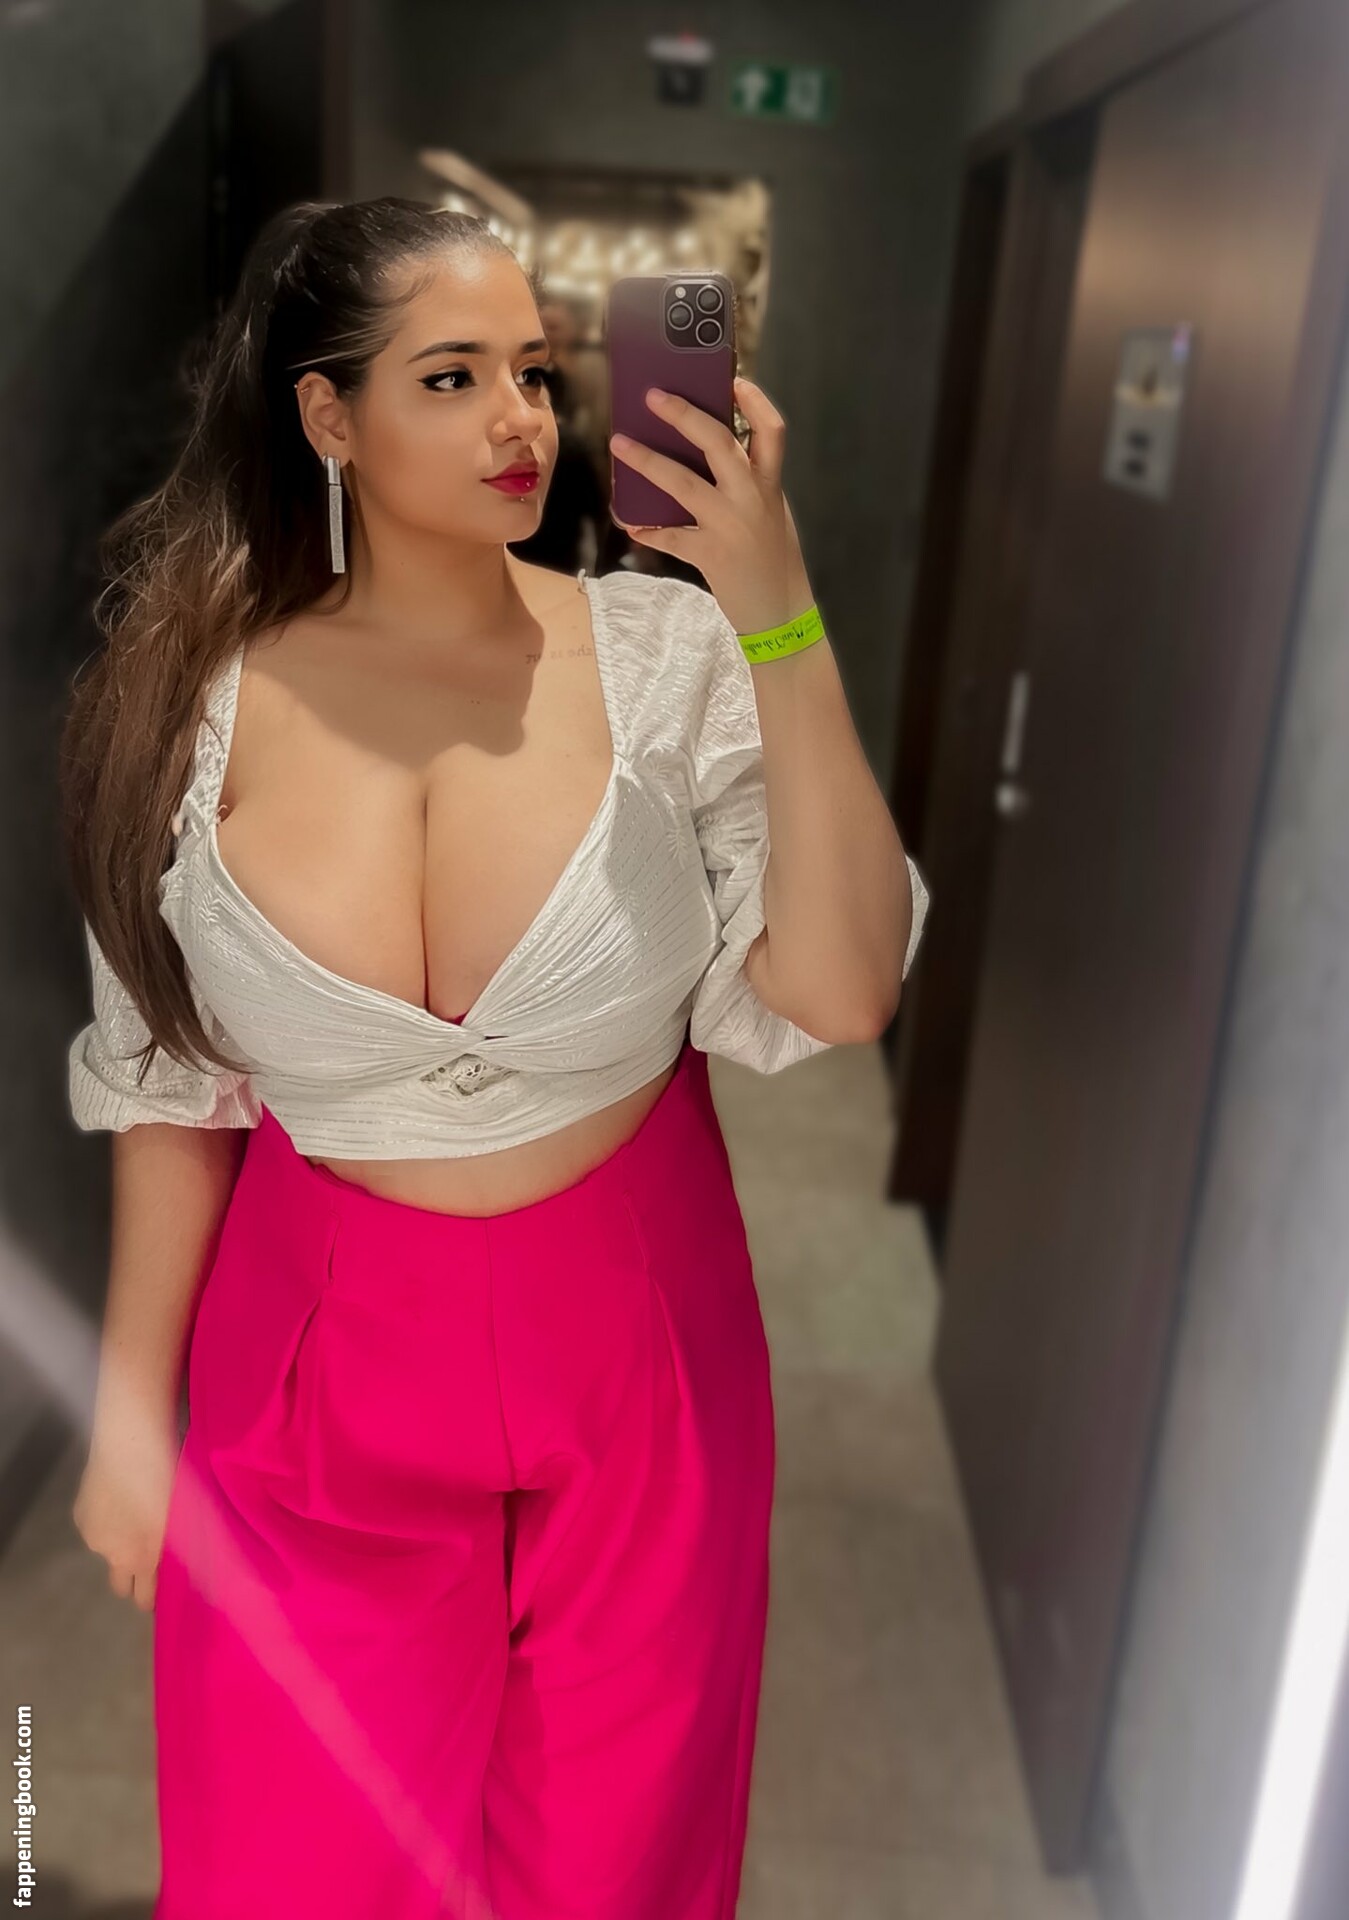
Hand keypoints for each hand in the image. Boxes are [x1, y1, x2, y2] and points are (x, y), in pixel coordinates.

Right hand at [72, 1408, 180, 1613]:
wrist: (131, 1444)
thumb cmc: (170, 1475)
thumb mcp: (188, 1514)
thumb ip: (187, 1545)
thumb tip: (202, 1570)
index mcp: (144, 1559)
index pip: (144, 1600)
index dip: (154, 1598)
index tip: (164, 1589)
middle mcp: (113, 1555)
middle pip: (121, 1584)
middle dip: (133, 1578)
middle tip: (148, 1557)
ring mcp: (93, 1537)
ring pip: (107, 1553)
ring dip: (119, 1544)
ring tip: (135, 1513)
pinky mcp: (79, 1517)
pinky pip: (95, 1529)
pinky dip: (106, 1521)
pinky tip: (118, 1496)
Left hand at [609, 376, 815, 636]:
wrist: (781, 612)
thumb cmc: (772, 557)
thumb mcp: (770, 513)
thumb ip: (745, 485)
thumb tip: (700, 455)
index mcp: (770, 484)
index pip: (772, 431)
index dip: (755, 402)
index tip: (734, 380)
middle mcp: (751, 498)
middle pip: (717, 442)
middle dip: (683, 415)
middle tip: (652, 396)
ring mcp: (728, 525)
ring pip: (682, 482)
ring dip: (647, 461)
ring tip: (619, 444)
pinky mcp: (709, 554)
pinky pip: (669, 535)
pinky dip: (647, 529)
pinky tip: (631, 523)